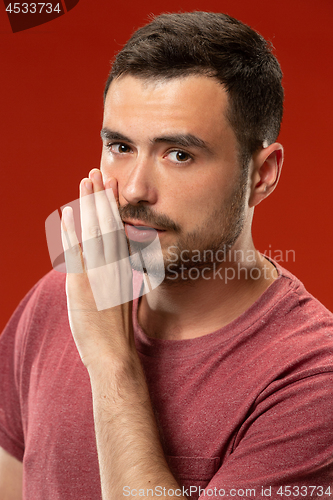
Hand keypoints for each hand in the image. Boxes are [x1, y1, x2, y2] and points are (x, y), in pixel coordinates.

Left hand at [61, 169, 134, 369]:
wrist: (114, 354)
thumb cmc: (116, 331)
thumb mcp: (121, 298)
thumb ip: (118, 278)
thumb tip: (115, 266)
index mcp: (124, 269)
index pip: (120, 230)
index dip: (115, 207)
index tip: (112, 188)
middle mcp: (114, 266)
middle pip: (109, 224)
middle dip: (103, 197)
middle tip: (99, 172)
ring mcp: (100, 273)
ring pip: (95, 231)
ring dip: (89, 205)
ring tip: (86, 181)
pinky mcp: (84, 284)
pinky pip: (77, 252)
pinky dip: (73, 231)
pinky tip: (69, 213)